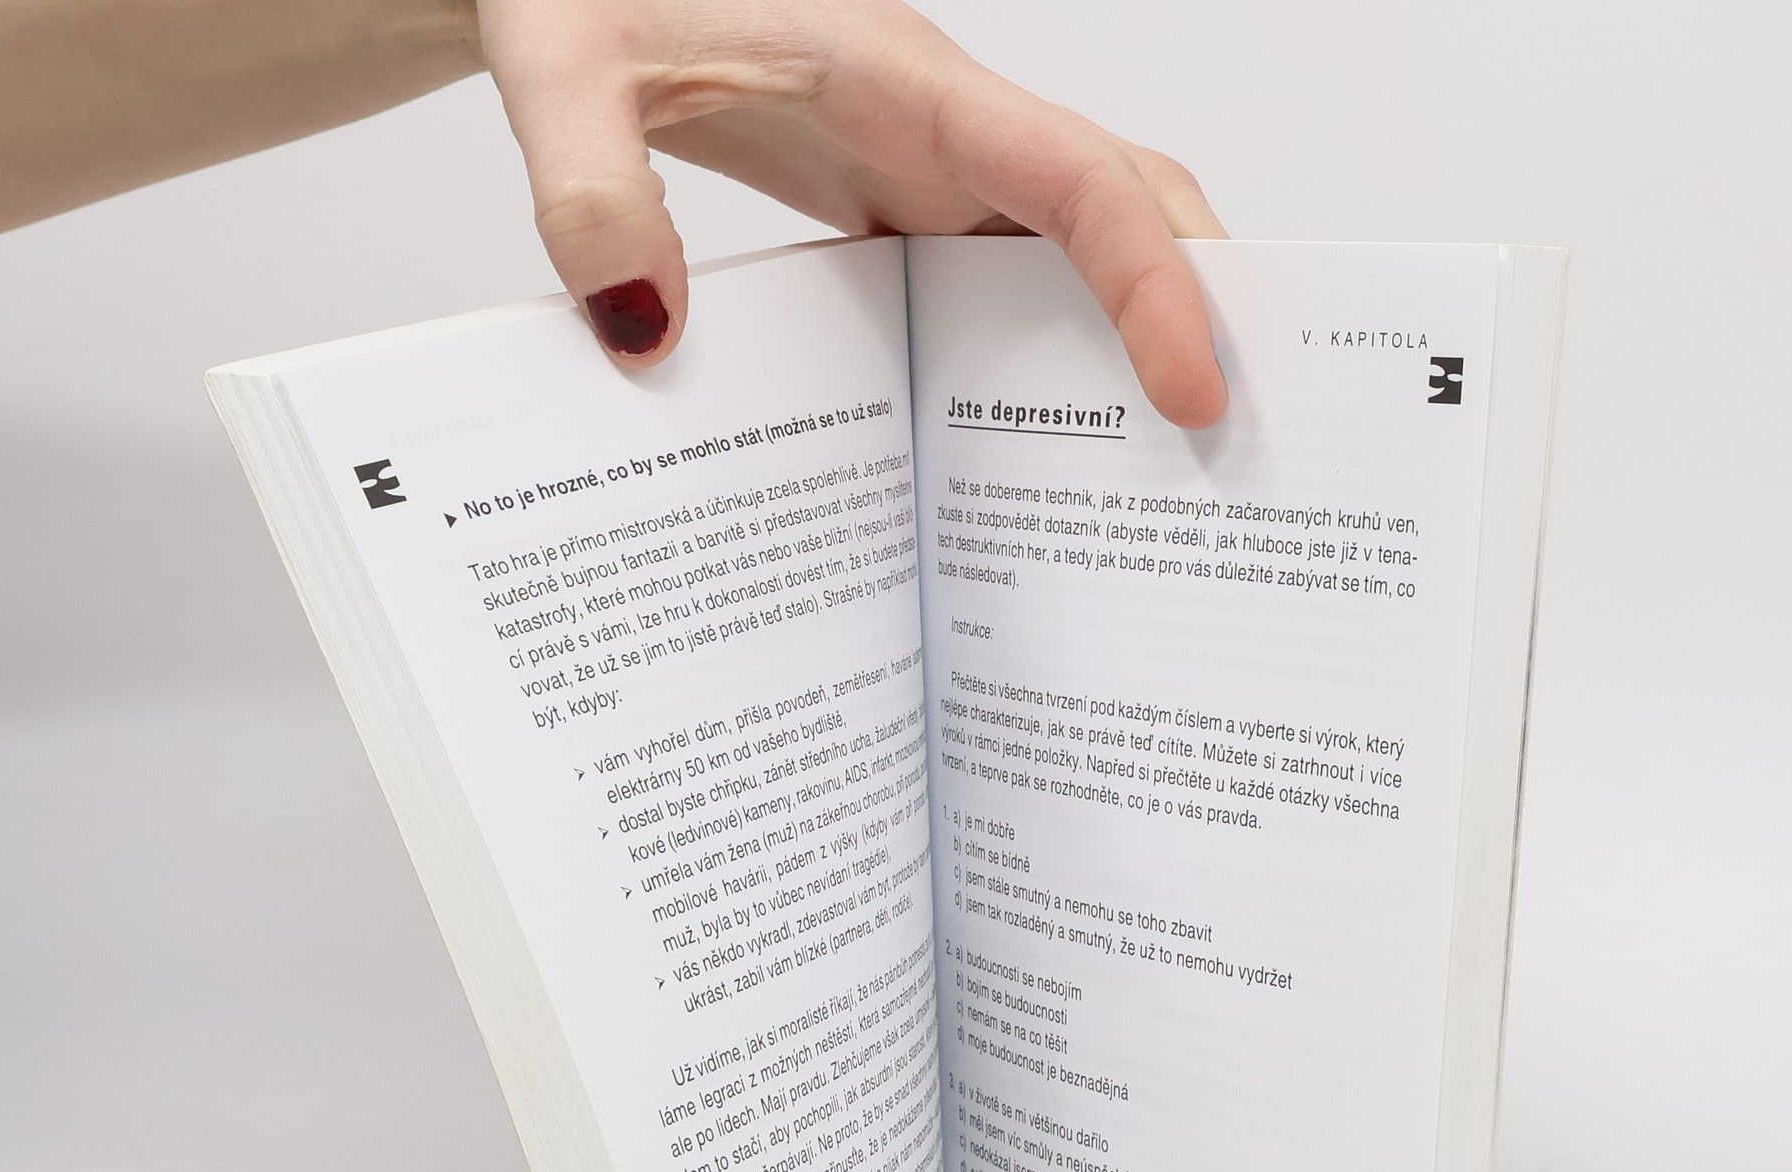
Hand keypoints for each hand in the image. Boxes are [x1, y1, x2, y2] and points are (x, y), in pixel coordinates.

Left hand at [473, 0, 1228, 425]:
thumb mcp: (562, 69)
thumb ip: (591, 193)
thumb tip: (650, 339)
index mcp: (907, 84)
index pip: (1080, 176)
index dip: (1157, 280)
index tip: (1197, 393)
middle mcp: (944, 130)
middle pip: (1123, 207)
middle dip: (1193, 311)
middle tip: (1229, 450)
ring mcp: (924, 176)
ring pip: (1071, 256)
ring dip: (1122, 349)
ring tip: (1148, 482)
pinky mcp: (890, 216)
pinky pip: (990, 290)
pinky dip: (1028, 363)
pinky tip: (1013, 458)